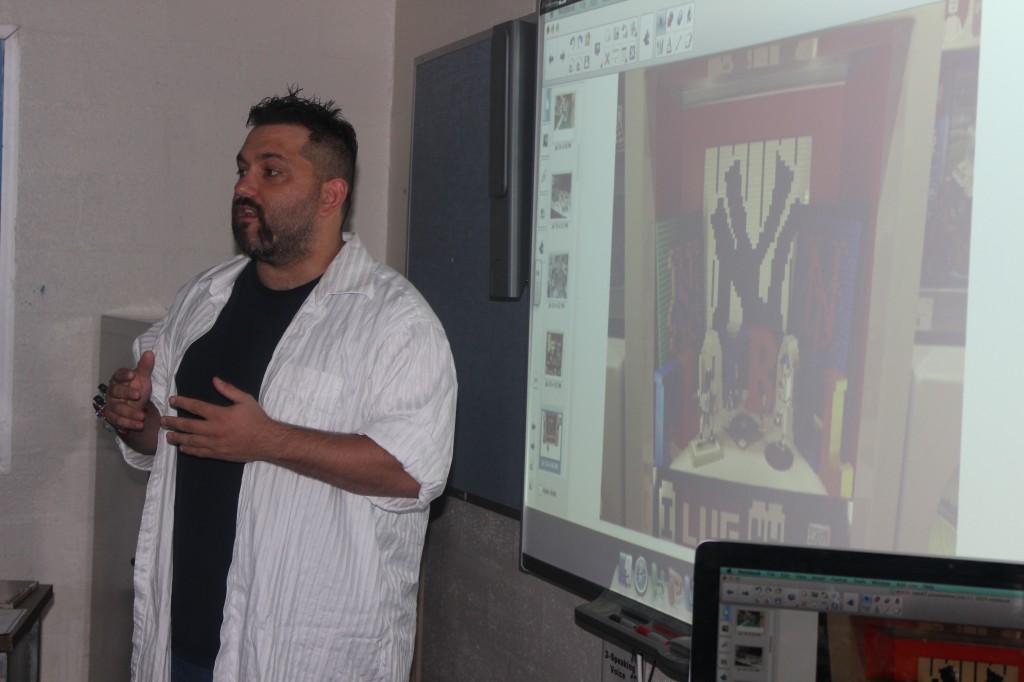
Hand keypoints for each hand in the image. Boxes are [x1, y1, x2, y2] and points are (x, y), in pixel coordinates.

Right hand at [104, 351, 155, 431]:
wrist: (135, 406)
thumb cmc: (137, 388)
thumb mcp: (143, 378)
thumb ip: (145, 367)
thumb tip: (150, 353)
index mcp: (119, 379)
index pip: (118, 375)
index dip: (123, 374)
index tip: (131, 374)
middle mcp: (112, 391)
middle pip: (116, 391)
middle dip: (126, 394)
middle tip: (139, 396)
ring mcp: (111, 404)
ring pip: (117, 408)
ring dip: (129, 413)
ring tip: (142, 416)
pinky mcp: (112, 416)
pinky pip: (117, 421)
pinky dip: (128, 424)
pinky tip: (139, 425)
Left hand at [162, 377, 279, 462]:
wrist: (267, 441)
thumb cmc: (257, 419)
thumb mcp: (245, 400)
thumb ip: (229, 390)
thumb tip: (215, 380)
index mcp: (219, 414)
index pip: (195, 407)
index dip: (182, 402)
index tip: (172, 400)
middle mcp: (214, 429)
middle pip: (187, 425)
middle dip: (173, 422)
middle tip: (163, 420)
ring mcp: (215, 443)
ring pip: (190, 441)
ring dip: (177, 438)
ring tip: (167, 436)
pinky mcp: (218, 454)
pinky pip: (199, 452)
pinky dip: (189, 450)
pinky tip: (183, 448)